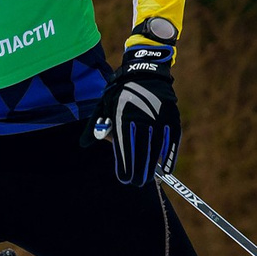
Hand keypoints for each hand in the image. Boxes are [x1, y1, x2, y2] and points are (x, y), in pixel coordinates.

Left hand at [91, 20, 180, 186]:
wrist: (145, 71)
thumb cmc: (120, 92)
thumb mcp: (104, 105)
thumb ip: (95, 125)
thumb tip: (84, 144)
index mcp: (123, 116)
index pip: (125, 146)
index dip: (125, 164)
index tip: (124, 179)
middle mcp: (142, 117)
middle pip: (141, 149)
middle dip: (139, 169)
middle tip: (136, 183)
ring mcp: (159, 117)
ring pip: (156, 147)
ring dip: (153, 166)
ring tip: (149, 179)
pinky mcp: (172, 116)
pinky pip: (172, 140)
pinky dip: (170, 155)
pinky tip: (166, 169)